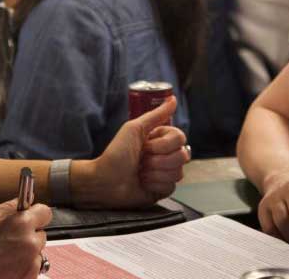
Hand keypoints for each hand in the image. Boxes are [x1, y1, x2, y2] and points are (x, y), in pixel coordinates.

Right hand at [0, 198, 50, 278]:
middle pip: (40, 233)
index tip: (27, 216)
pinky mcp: (28, 278)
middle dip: (27, 234)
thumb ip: (6, 208)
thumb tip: (19, 202)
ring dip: (25, 252)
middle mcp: (30, 244)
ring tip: (2, 255)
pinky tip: (4, 267)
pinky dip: (22, 267)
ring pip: (36, 252)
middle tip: (6, 238)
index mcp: (21, 224)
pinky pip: (32, 268)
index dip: (34, 213)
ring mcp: (31, 264)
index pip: (45, 212)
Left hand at [75, 96, 190, 207]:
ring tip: (140, 172)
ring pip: (178, 173)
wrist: (104, 181)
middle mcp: (165, 155)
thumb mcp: (134, 129)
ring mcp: (165, 173)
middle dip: (158, 160)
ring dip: (155, 173)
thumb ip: (156, 115)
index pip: (180, 138)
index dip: (164, 144)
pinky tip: (143, 183)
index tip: (147, 145)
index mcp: (160, 139)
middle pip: (183, 156)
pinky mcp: (162, 190)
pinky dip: (154, 185)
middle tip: (141, 160)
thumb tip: (173, 99)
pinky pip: (171, 187)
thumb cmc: (115, 154)